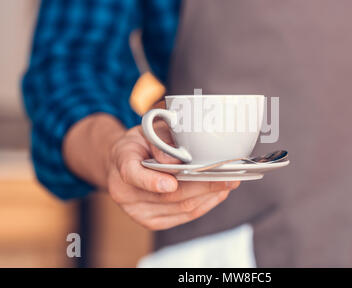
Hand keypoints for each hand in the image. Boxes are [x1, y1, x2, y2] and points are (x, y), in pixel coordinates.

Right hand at [106, 120, 239, 229]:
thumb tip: (177, 160)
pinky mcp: (152, 222)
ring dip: (209, 196)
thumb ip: (161, 141)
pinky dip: (205, 204)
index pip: (133, 174)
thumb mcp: (148, 131)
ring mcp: (138, 212)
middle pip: (168, 195)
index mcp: (121, 163)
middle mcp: (125, 193)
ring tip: (229, 183)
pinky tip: (218, 193)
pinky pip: (184, 216)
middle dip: (202, 186)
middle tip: (228, 176)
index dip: (152, 181)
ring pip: (181, 208)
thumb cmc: (140, 145)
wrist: (121, 164)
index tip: (171, 183)